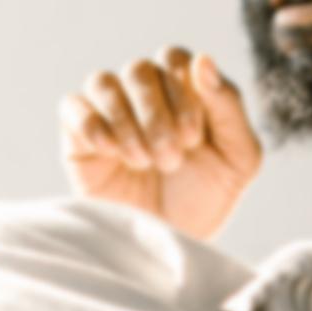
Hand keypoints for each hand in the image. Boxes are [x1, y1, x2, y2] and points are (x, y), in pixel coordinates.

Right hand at [59, 47, 261, 239]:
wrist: (166, 250)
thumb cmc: (204, 202)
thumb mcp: (238, 160)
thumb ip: (230, 109)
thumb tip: (203, 60)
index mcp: (180, 92)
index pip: (175, 59)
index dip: (184, 92)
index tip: (194, 138)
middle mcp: (141, 95)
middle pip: (140, 70)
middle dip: (159, 117)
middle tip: (172, 160)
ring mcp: (107, 112)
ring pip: (105, 83)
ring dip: (130, 124)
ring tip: (145, 163)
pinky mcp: (78, 136)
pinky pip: (73, 106)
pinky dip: (94, 125)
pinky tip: (114, 153)